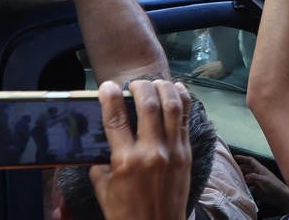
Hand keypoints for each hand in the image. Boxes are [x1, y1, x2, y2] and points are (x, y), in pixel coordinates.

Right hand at [88, 79, 191, 219]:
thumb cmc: (126, 212)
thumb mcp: (104, 188)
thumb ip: (102, 162)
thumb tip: (103, 140)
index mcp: (126, 161)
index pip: (116, 119)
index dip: (110, 98)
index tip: (107, 86)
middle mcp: (151, 152)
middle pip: (148, 105)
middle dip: (140, 87)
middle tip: (134, 83)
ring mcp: (173, 151)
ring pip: (172, 107)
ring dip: (163, 88)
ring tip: (155, 82)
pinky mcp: (187, 154)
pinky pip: (186, 120)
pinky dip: (182, 100)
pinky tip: (176, 89)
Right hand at [233, 155, 288, 217]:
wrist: (280, 197)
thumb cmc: (275, 186)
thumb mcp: (264, 180)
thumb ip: (254, 178)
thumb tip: (245, 176)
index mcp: (260, 169)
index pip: (250, 161)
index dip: (243, 158)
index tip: (234, 157)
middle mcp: (257, 174)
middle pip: (246, 168)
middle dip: (239, 167)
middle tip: (229, 167)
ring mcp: (257, 182)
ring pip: (246, 177)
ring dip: (240, 177)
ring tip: (231, 177)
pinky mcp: (257, 189)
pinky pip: (248, 186)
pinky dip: (243, 186)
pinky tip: (238, 187)